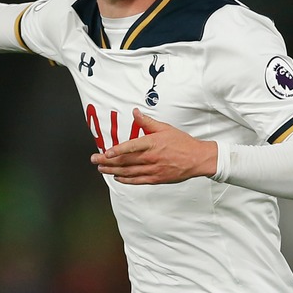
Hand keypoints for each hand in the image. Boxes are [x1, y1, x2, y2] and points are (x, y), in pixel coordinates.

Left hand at [90, 108, 216, 184]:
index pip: (131, 147)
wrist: (197, 159)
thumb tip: (135, 112)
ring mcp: (153, 170)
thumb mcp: (165, 128)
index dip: (117, 151)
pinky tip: (117, 177)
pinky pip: (137, 180)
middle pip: (125, 161)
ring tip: (101, 168)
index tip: (106, 153)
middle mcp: (151, 157)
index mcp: (152, 143)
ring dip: (113, 171)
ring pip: (128, 172)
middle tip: (95, 160)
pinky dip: (126, 179)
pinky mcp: (156, 178)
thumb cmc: (182, 143)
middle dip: (108, 161)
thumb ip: (147, 122)